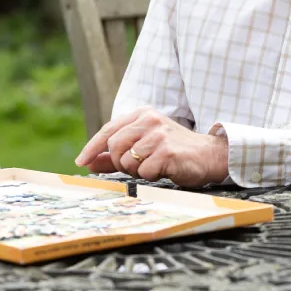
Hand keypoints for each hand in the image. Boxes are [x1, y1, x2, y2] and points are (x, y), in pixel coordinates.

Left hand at [75, 107, 227, 186]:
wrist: (209, 155)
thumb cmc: (173, 151)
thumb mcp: (143, 145)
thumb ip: (115, 153)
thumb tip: (89, 163)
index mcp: (141, 114)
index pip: (108, 130)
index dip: (92, 147)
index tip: (81, 161)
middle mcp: (148, 120)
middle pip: (114, 146)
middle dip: (119, 163)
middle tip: (136, 167)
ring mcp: (158, 134)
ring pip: (127, 160)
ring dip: (137, 171)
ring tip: (154, 165)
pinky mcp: (167, 151)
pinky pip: (144, 172)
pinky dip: (150, 176)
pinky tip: (164, 169)